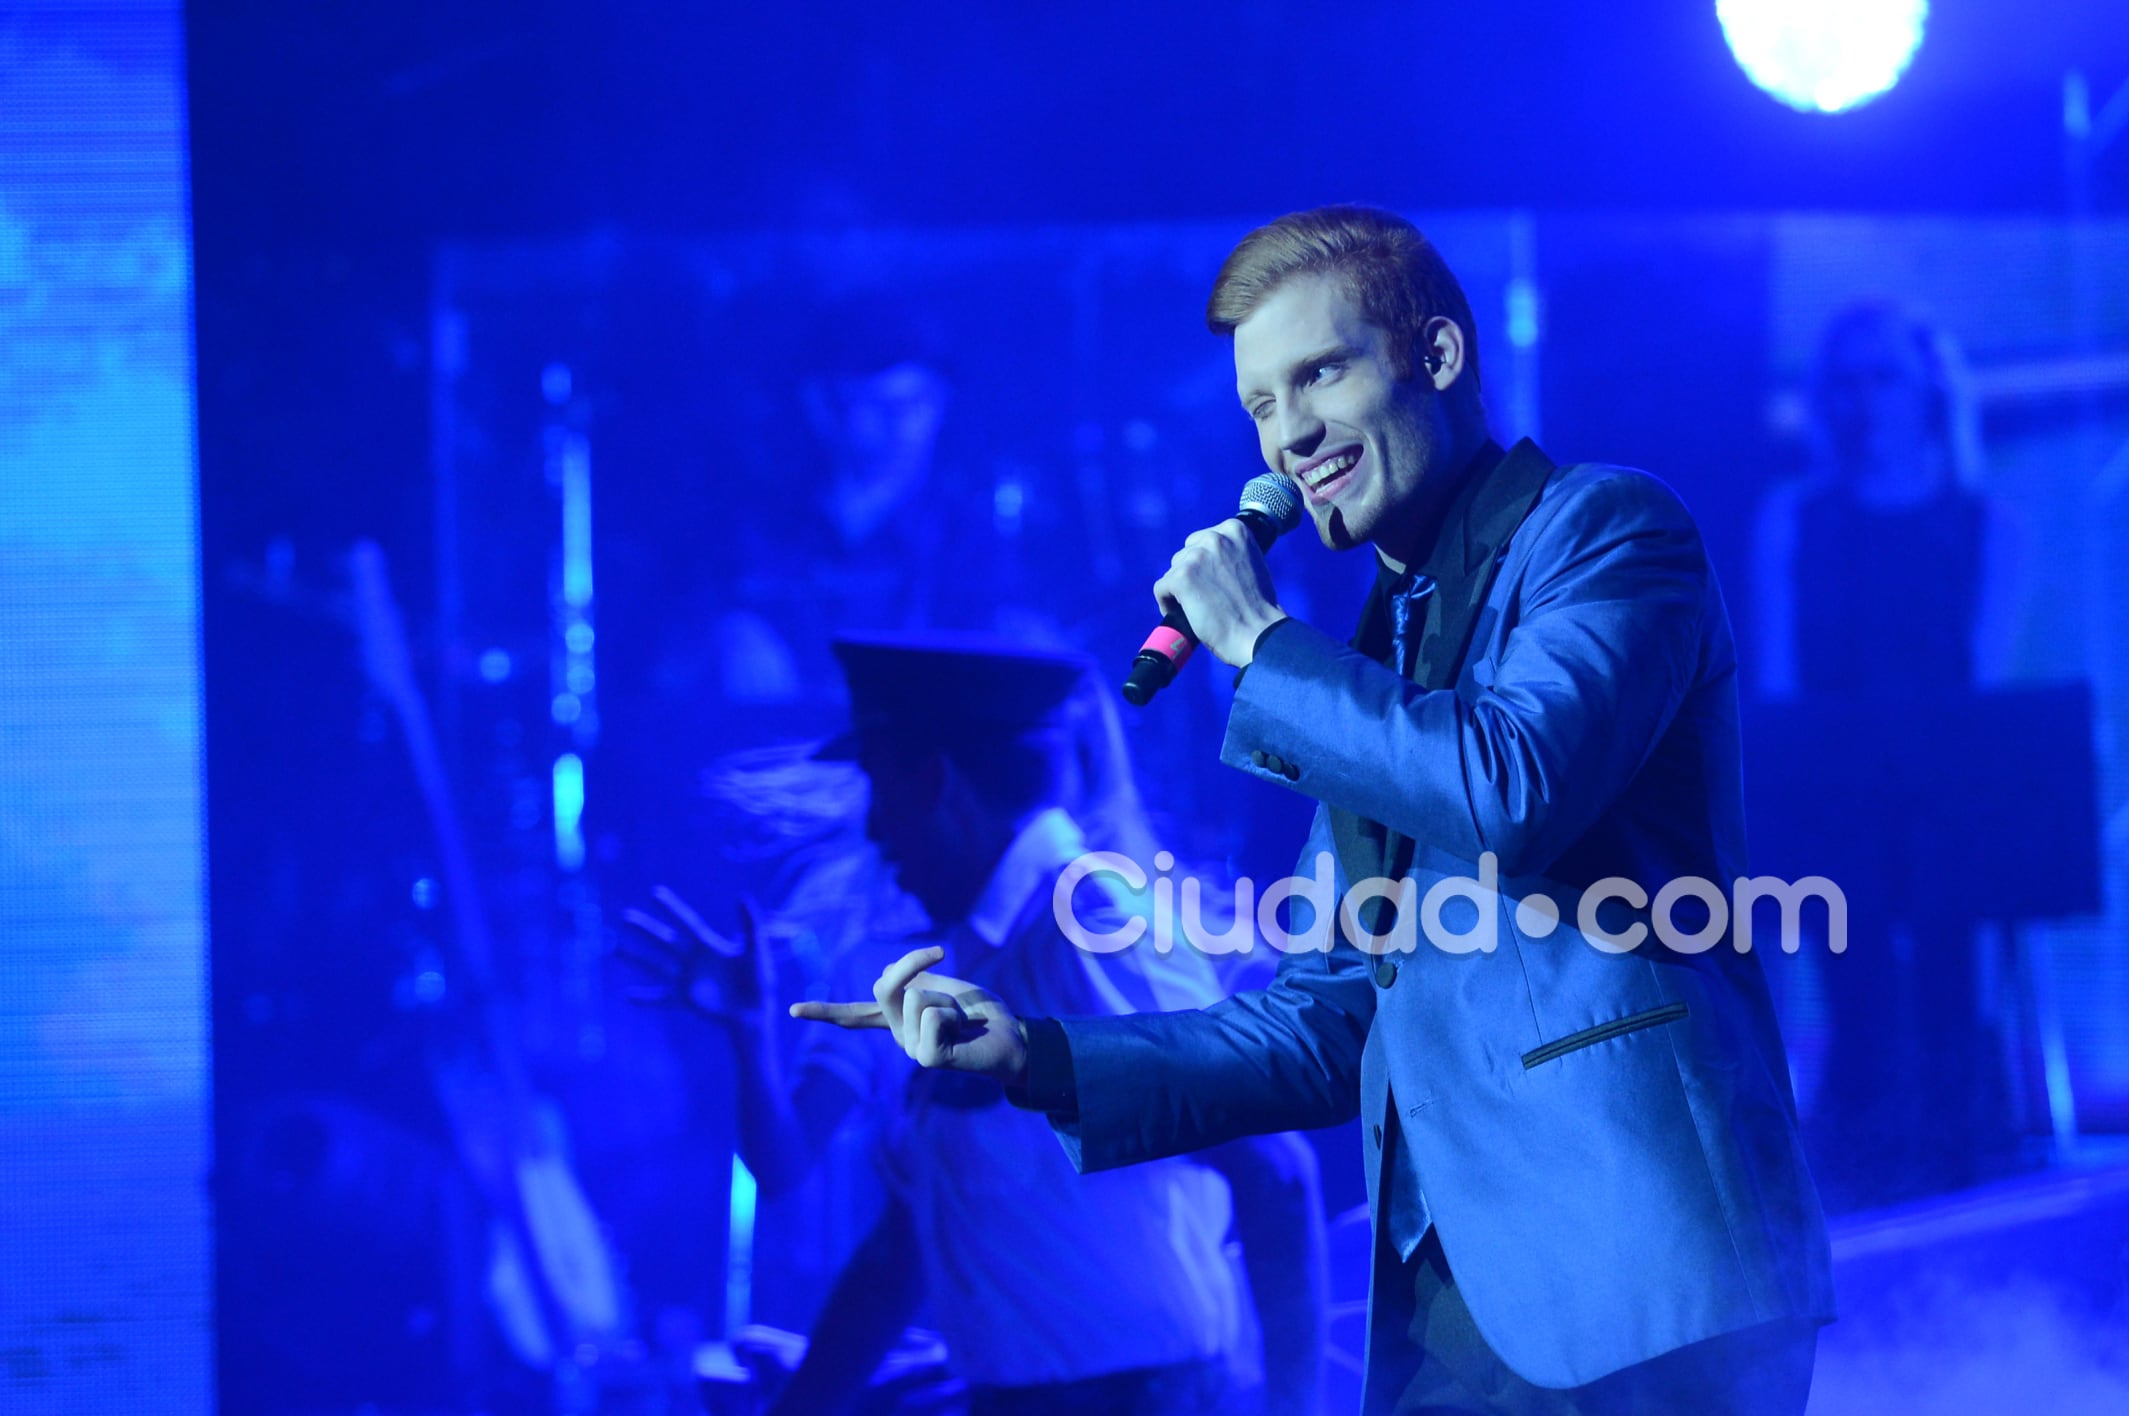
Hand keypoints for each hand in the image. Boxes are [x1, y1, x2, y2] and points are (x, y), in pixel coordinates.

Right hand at [616, 886, 774, 1032]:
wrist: (755, 1012)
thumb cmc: (760, 980)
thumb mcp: (756, 949)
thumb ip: (751, 924)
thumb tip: (742, 896)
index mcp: (710, 945)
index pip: (687, 921)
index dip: (672, 907)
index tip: (654, 892)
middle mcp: (694, 960)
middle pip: (664, 940)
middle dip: (645, 928)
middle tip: (625, 915)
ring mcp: (687, 979)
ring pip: (656, 965)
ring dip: (636, 957)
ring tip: (615, 948)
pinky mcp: (685, 998)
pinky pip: (661, 998)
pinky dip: (644, 998)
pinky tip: (625, 995)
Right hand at [790, 945, 1028, 1085]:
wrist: (1013, 1037)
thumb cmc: (980, 1014)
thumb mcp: (943, 986)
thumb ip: (914, 981)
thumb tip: (891, 973)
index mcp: (897, 1021)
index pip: (855, 1015)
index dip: (823, 1011)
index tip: (790, 1011)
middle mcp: (898, 1036)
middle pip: (884, 985)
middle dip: (914, 961)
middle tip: (940, 953)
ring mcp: (911, 1049)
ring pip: (916, 995)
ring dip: (948, 995)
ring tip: (963, 1017)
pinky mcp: (927, 1058)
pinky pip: (931, 1013)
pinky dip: (953, 1012)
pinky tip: (963, 1033)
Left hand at [1151, 518, 1286, 666]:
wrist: (1259, 634)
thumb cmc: (1258, 608)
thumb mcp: (1251, 565)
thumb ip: (1230, 555)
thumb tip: (1208, 559)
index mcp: (1235, 530)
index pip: (1202, 540)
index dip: (1203, 563)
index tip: (1210, 580)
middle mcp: (1215, 538)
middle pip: (1185, 553)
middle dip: (1191, 574)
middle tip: (1202, 596)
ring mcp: (1196, 557)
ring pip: (1173, 571)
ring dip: (1180, 589)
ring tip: (1196, 608)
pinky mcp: (1181, 577)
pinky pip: (1161, 588)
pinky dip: (1166, 603)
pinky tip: (1183, 616)